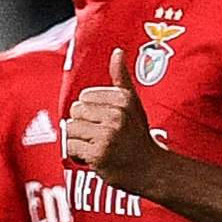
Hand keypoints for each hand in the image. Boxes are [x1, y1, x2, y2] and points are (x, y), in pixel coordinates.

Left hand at [61, 48, 162, 194]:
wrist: (151, 170)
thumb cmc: (137, 136)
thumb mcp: (132, 104)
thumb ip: (121, 78)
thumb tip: (117, 51)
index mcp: (122, 99)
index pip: (83, 98)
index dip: (89, 113)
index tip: (105, 124)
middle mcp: (116, 114)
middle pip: (74, 112)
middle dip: (82, 126)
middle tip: (101, 137)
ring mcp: (108, 134)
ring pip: (70, 129)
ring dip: (78, 141)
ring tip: (97, 147)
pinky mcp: (99, 153)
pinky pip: (71, 147)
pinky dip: (77, 155)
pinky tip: (94, 159)